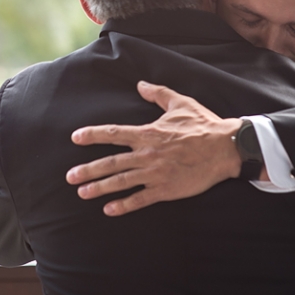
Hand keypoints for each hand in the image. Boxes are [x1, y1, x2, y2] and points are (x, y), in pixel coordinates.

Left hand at [66, 81, 242, 215]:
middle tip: (70, 176)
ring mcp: (155, 173)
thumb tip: (140, 85)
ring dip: (100, 188)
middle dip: (88, 170)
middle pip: (111, 162)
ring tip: (82, 193)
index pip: (114, 133)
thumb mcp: (180, 103)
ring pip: (121, 182)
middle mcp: (147, 154)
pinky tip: (109, 209)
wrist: (225, 148)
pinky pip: (140, 198)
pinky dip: (124, 205)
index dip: (93, 135)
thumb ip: (158, 93)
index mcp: (148, 133)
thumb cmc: (203, 124)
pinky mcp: (166, 189)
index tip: (75, 138)